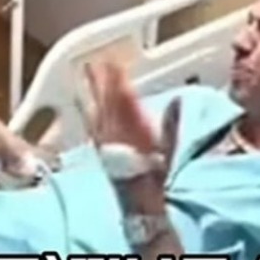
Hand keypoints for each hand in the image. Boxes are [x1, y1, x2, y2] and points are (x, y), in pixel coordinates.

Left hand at [82, 61, 180, 180]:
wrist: (138, 201)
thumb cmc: (155, 176)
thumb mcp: (169, 150)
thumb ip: (171, 124)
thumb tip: (177, 100)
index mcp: (135, 130)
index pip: (124, 98)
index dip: (119, 79)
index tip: (116, 62)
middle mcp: (116, 133)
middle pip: (108, 100)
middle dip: (103, 78)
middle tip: (98, 58)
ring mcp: (105, 140)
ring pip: (97, 107)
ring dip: (92, 88)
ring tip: (87, 70)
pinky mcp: (99, 147)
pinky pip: (91, 122)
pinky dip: (87, 108)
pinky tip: (82, 99)